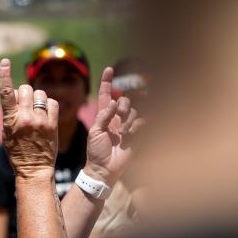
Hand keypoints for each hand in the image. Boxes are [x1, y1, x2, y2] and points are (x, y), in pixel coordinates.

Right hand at [0, 58, 58, 179]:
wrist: (34, 169)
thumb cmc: (17, 151)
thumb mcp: (7, 132)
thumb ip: (10, 112)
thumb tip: (15, 94)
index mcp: (10, 120)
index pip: (6, 93)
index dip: (5, 75)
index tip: (5, 62)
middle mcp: (25, 118)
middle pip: (25, 89)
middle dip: (24, 93)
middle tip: (24, 105)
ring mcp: (40, 120)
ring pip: (40, 94)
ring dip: (37, 99)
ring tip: (36, 111)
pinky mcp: (52, 124)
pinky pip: (52, 102)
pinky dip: (49, 105)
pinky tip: (46, 114)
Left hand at [84, 67, 143, 183]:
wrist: (104, 169)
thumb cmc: (96, 151)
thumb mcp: (95, 131)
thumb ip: (104, 115)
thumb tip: (114, 102)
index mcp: (104, 116)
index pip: (106, 95)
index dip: (107, 82)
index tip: (109, 69)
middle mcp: (117, 119)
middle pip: (124, 100)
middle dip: (122, 105)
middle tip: (118, 117)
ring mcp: (127, 126)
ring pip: (134, 111)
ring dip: (128, 119)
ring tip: (123, 133)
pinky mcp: (137, 135)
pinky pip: (142, 122)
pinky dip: (137, 125)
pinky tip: (131, 133)